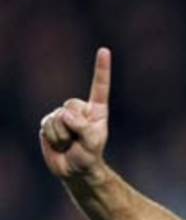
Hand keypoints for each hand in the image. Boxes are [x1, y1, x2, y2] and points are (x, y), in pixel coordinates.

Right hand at [39, 47, 110, 180]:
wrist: (74, 169)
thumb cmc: (89, 156)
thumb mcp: (92, 143)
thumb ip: (82, 128)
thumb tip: (65, 115)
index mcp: (96, 110)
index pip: (99, 87)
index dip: (101, 69)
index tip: (104, 50)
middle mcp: (79, 110)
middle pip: (71, 106)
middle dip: (74, 126)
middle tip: (79, 140)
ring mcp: (62, 115)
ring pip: (57, 118)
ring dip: (63, 135)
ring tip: (70, 143)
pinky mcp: (48, 123)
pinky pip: (47, 127)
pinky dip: (53, 138)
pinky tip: (59, 143)